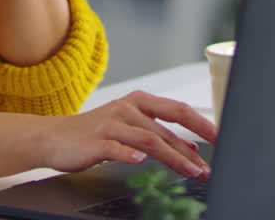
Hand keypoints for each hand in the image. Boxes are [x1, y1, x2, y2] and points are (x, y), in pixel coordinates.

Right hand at [39, 91, 217, 179]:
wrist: (53, 137)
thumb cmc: (94, 133)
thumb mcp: (129, 128)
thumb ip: (158, 134)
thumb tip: (191, 148)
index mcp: (138, 102)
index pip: (177, 109)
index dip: (201, 123)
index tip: (221, 137)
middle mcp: (127, 109)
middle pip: (167, 127)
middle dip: (191, 147)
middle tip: (208, 165)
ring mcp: (111, 124)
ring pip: (148, 139)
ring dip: (173, 157)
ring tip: (190, 171)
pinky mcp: (96, 141)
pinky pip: (116, 148)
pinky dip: (130, 154)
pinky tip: (141, 162)